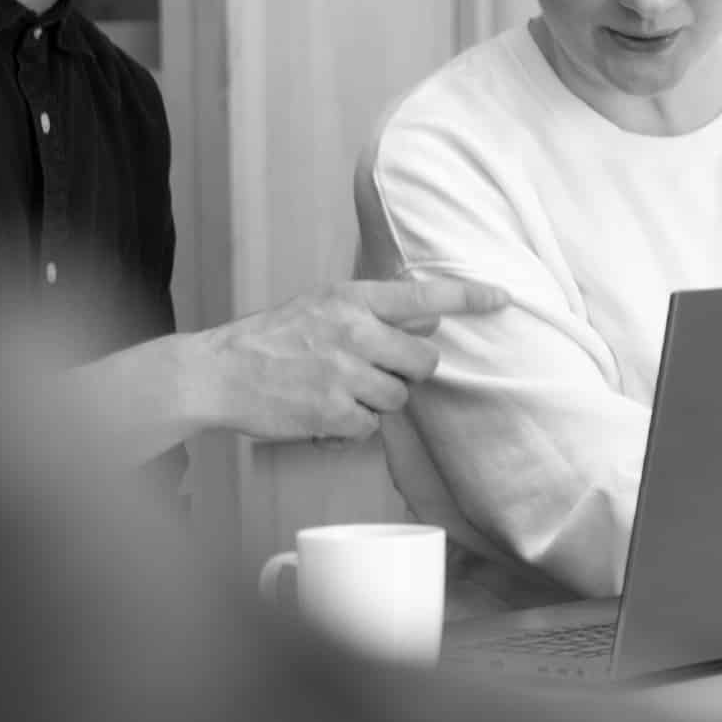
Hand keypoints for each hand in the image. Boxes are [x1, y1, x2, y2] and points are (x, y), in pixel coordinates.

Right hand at [196, 279, 505, 441]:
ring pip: (398, 397)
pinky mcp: (333, 412)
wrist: (218, 373)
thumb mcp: (323, 306)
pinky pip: (370, 427)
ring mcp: (345, 373)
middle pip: (423, 360)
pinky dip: (351, 426)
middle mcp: (354, 331)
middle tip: (371, 370)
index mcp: (352, 299)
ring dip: (375, 401)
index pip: (425, 294)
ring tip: (336, 389)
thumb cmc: (273, 339)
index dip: (470, 297)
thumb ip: (376, 311)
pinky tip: (322, 411)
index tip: (503, 298)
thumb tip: (432, 315)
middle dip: (407, 371)